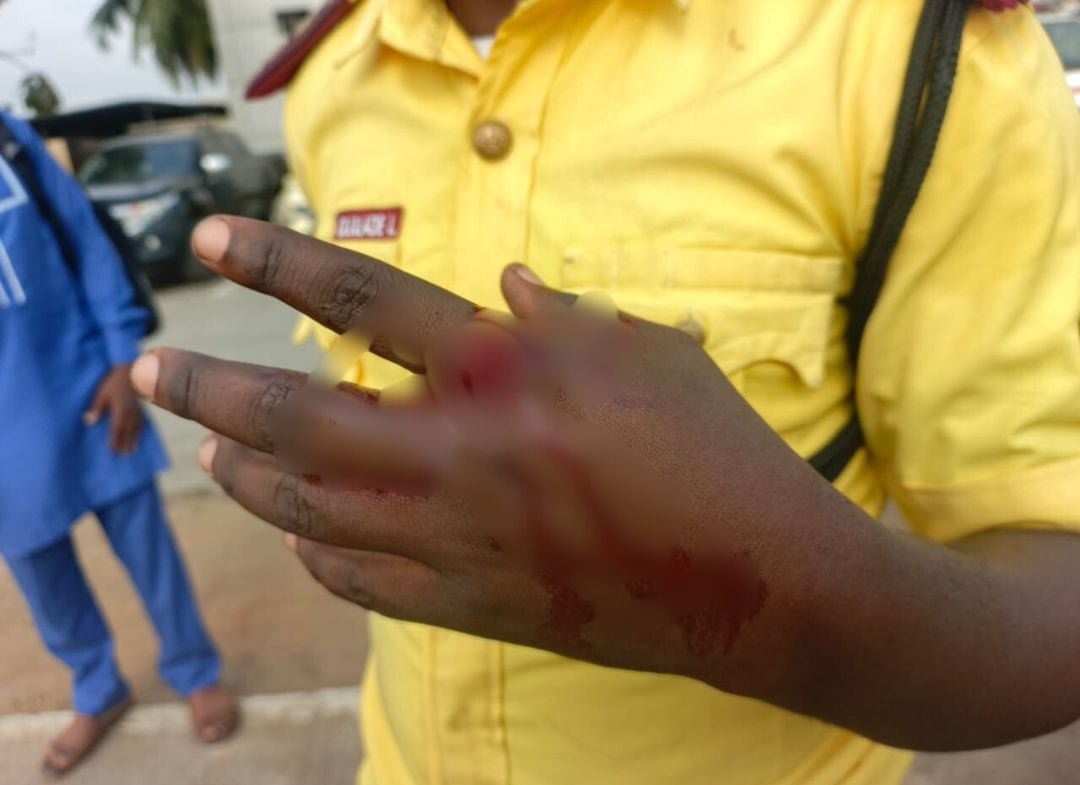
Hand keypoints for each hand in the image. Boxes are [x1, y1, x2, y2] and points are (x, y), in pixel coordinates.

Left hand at [86, 363, 142, 454]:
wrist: (131, 373)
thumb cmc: (113, 383)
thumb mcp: (101, 394)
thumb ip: (96, 409)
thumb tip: (88, 422)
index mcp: (120, 409)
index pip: (117, 428)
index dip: (115, 440)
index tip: (112, 450)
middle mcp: (130, 412)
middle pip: (127, 431)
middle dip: (125, 443)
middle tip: (123, 455)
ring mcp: (137, 411)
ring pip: (135, 429)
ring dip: (133, 440)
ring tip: (132, 451)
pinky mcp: (140, 409)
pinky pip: (141, 423)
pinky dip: (140, 432)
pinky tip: (138, 437)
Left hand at [132, 216, 837, 689]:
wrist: (754, 578)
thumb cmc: (711, 448)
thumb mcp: (644, 350)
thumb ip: (562, 315)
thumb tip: (502, 287)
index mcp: (507, 368)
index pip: (366, 297)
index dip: (280, 260)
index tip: (211, 239)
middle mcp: (462, 450)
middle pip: (299, 417)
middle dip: (211, 389)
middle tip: (155, 370)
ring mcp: (459, 538)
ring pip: (313, 510)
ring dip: (249, 478)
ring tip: (214, 453)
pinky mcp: (472, 604)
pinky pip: (363, 582)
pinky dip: (318, 556)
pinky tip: (300, 540)